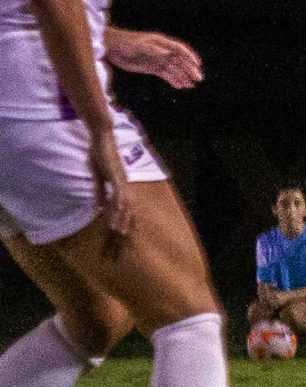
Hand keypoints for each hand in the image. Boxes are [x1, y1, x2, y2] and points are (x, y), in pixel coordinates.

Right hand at [86, 127, 133, 244]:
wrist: (102, 140)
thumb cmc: (99, 156)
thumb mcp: (98, 177)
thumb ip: (100, 191)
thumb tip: (99, 207)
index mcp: (121, 189)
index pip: (121, 212)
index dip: (119, 227)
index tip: (116, 242)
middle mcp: (125, 189)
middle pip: (126, 214)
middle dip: (121, 231)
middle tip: (118, 247)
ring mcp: (123, 184)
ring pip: (124, 209)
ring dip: (121, 223)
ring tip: (117, 237)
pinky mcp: (118, 179)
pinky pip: (118, 198)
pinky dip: (117, 210)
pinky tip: (115, 218)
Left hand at [104, 29, 203, 88]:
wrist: (111, 47)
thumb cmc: (125, 43)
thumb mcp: (139, 46)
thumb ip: (154, 50)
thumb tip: (169, 54)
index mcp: (161, 43)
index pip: (180, 50)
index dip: (190, 57)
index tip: (197, 65)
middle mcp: (162, 51)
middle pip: (179, 61)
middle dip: (189, 70)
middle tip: (198, 79)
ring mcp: (157, 59)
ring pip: (173, 69)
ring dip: (182, 76)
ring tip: (190, 86)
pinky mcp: (150, 67)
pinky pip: (165, 74)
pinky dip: (172, 80)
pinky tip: (179, 86)